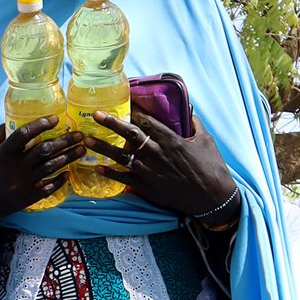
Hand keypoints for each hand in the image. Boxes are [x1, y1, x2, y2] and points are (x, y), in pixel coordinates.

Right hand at [0, 118, 84, 225]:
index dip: (41, 124)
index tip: (55, 119)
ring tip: (82, 149)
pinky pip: (48, 189)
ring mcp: (22, 183)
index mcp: (3, 153)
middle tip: (79, 135)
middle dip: (65, 140)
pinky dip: (59, 181)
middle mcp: (15, 167)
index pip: (25, 134)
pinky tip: (68, 174)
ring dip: (68, 157)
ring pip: (50, 167)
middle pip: (44, 150)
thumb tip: (10, 121)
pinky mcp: (26, 198)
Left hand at [85, 111, 238, 221]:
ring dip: (103, 148)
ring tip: (87, 140)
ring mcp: (150, 171)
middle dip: (112, 123)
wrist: (212, 197)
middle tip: (96, 114)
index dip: (134, 111)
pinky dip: (110, 173)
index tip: (122, 102)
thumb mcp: (206, 140)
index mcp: (171, 139)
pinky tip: (97, 167)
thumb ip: (194, 124)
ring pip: (122, 156)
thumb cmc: (212, 167)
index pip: (147, 121)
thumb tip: (188, 112)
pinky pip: (124, 179)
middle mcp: (157, 153)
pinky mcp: (147, 187)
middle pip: (130, 135)